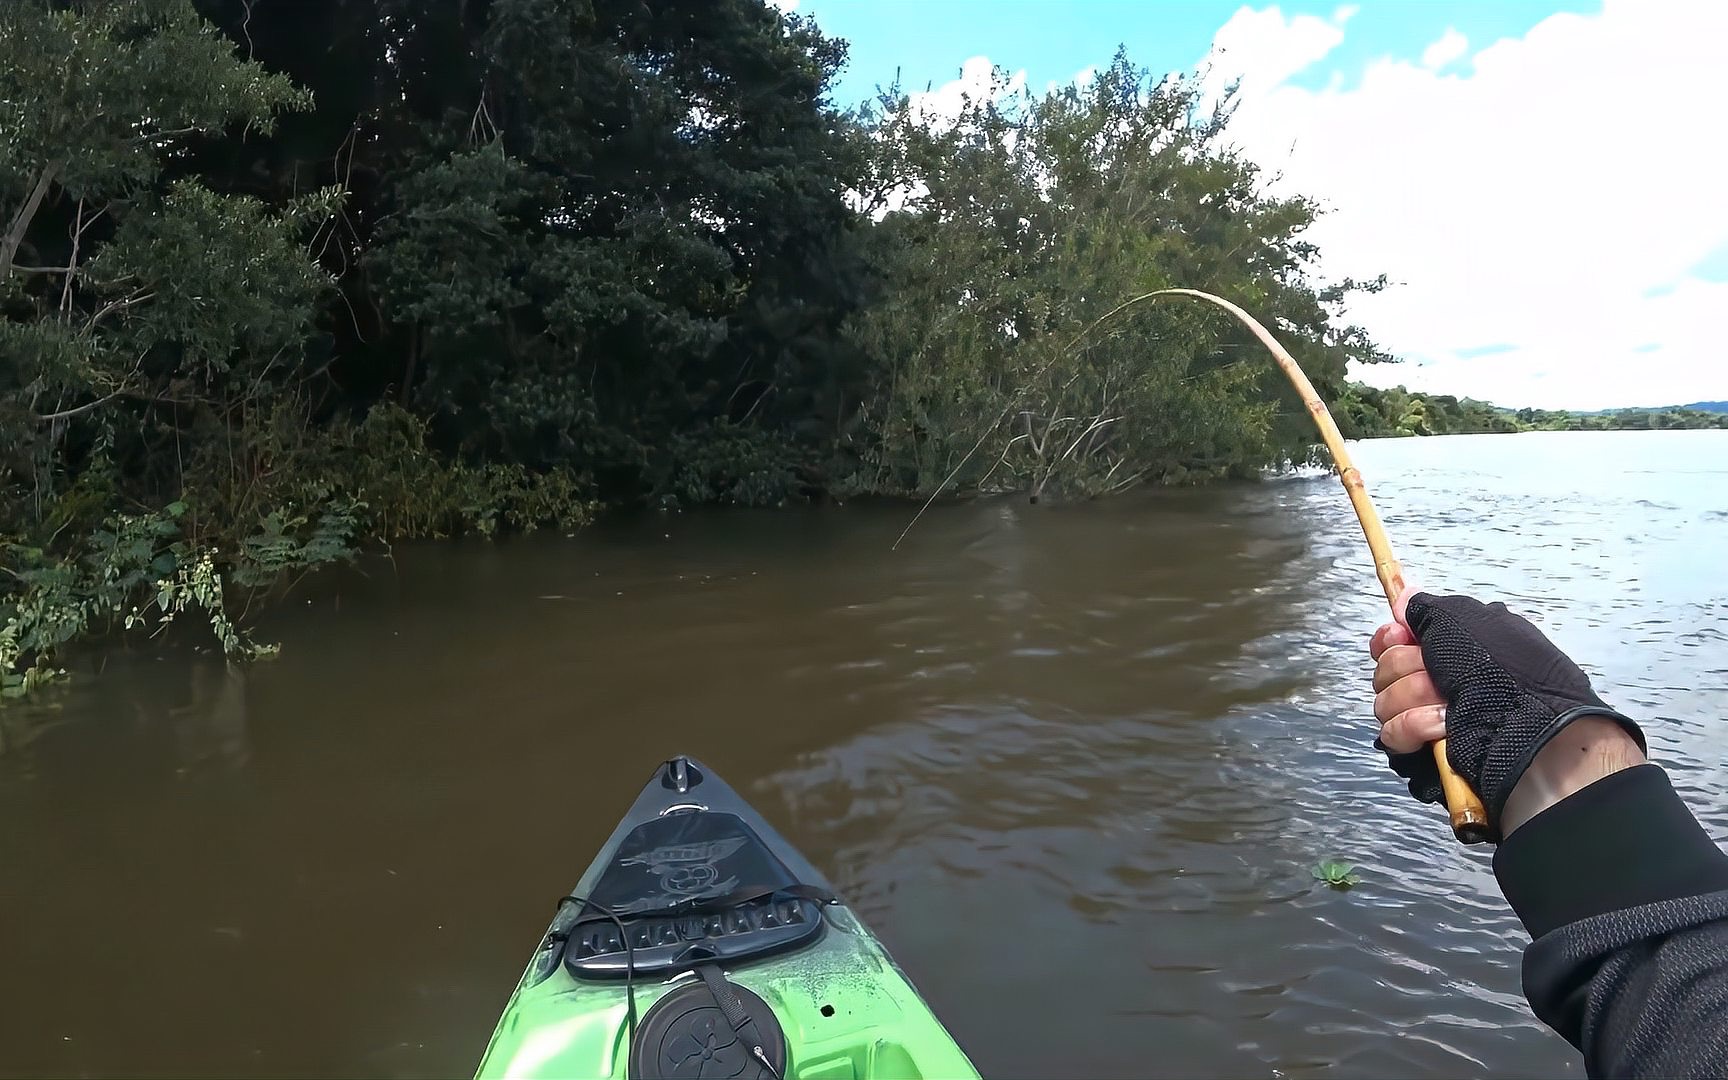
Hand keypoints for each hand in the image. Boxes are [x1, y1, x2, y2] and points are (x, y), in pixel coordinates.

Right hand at [1369, 588, 1646, 837]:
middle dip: (1405, 666)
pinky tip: (1440, 727)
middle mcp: (1436, 678)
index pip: (1394, 639)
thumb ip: (1425, 608)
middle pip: (1386, 667)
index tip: (1400, 637)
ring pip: (1384, 700)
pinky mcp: (1420, 746)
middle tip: (1434, 673)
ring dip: (1411, 697)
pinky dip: (1413, 726)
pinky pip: (1391, 732)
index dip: (1391, 637)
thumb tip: (1402, 600)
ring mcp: (1426, 714)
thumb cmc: (1497, 666)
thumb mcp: (1465, 618)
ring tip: (1445, 704)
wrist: (1519, 724)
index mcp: (1449, 647)